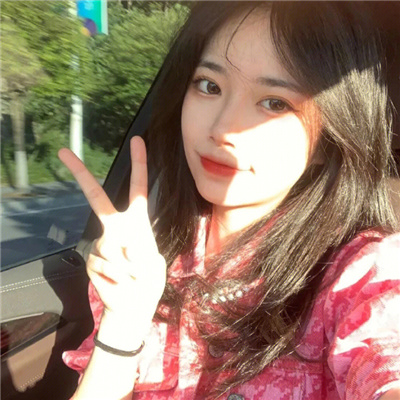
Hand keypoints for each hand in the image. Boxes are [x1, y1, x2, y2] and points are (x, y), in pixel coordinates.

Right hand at [58, 136, 165, 326]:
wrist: (134, 306)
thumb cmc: (147, 280)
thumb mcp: (152, 262)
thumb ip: (138, 251)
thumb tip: (120, 249)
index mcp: (136, 221)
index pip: (138, 187)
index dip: (139, 164)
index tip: (137, 140)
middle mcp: (116, 227)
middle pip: (97, 198)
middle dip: (81, 175)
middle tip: (64, 152)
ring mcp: (101, 242)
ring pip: (110, 245)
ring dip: (126, 265)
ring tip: (132, 275)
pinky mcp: (91, 260)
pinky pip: (102, 263)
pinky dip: (116, 276)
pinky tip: (119, 281)